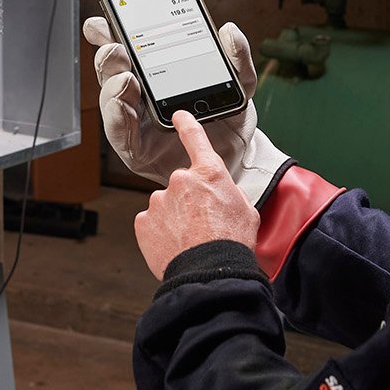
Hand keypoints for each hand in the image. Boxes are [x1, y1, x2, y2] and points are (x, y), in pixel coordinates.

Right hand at [82, 16, 287, 203]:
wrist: (239, 159)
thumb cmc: (229, 119)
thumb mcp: (239, 84)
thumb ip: (236, 58)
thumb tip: (229, 32)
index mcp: (155, 73)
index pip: (125, 48)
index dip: (108, 32)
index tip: (102, 20)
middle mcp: (139, 95)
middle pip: (111, 71)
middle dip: (108, 56)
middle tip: (116, 47)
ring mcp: (135, 122)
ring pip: (110, 101)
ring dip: (112, 87)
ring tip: (126, 78)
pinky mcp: (137, 150)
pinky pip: (120, 134)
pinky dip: (118, 118)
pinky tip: (124, 107)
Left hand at [134, 111, 260, 277]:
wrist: (209, 273)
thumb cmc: (231, 244)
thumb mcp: (245, 210)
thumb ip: (229, 193)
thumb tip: (223, 194)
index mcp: (209, 173)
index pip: (195, 138)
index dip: (186, 124)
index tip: (178, 116)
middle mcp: (181, 181)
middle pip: (182, 185)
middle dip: (189, 201)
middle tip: (203, 223)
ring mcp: (159, 201)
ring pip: (166, 205)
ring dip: (175, 218)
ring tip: (190, 239)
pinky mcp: (144, 221)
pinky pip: (152, 222)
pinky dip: (161, 232)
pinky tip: (175, 245)